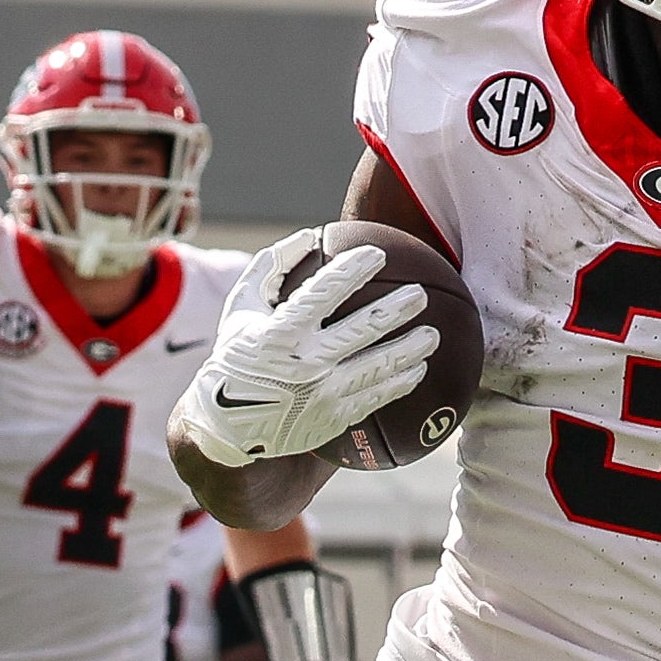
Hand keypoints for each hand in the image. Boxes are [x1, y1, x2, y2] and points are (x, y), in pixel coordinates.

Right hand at [171, 233, 436, 466]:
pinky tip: (419, 370)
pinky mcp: (332, 419)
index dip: (352, 270)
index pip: (322, 294)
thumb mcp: (241, 308)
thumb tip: (309, 235)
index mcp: (278, 333)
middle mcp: (303, 364)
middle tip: (421, 294)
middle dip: (396, 310)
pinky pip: (374, 398)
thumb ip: (271, 268)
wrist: (227, 425)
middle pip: (362, 331)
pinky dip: (399, 384)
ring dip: (409, 350)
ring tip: (433, 335)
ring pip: (376, 368)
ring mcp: (321, 395)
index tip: (378, 253)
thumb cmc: (237, 353)